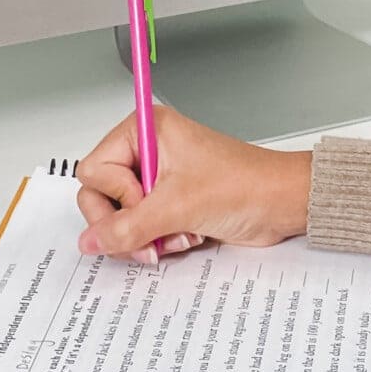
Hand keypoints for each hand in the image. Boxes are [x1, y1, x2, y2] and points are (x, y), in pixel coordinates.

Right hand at [75, 106, 311, 263]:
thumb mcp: (177, 207)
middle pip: (101, 195)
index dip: (116, 195)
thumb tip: (89, 241)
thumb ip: (126, 227)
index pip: (93, 170)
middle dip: (127, 224)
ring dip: (147, 236)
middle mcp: (148, 150)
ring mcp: (158, 177)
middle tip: (149, 238)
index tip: (146, 202)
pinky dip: (160, 239)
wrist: (281, 203)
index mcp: (146, 130)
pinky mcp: (170, 201)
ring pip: (121, 217)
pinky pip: (142, 228)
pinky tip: (187, 235)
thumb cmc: (245, 185)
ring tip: (179, 233)